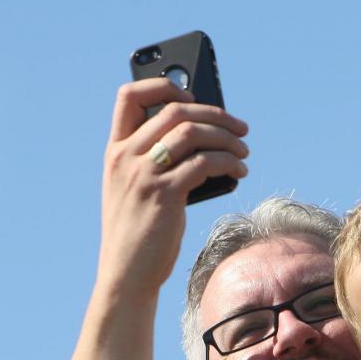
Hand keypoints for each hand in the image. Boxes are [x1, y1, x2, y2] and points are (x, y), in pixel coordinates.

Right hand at [98, 78, 248, 294]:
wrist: (126, 274)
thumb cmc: (138, 233)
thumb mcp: (135, 191)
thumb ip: (154, 161)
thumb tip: (204, 137)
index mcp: (115, 151)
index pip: (129, 96)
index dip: (162, 85)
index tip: (192, 98)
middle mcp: (126, 157)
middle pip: (175, 110)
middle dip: (216, 114)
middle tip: (240, 127)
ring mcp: (144, 174)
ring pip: (193, 132)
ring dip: (227, 138)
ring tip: (244, 152)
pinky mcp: (165, 194)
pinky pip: (205, 163)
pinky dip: (228, 163)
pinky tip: (239, 173)